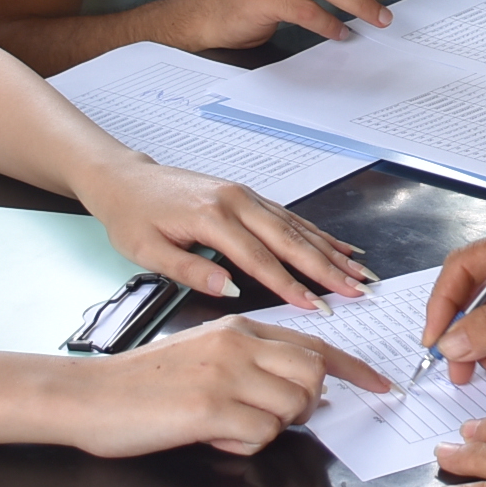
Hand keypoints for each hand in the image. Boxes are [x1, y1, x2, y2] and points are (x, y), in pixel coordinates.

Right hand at [74, 313, 387, 457]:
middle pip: (314, 373)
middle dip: (308, 405)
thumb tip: (299, 389)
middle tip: (275, 419)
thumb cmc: (141, 382)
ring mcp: (225, 374)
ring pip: (292, 406)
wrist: (88, 395)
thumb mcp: (202, 354)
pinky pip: (260, 434)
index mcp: (238, 327)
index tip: (378, 386)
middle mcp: (238, 344)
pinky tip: (210, 436)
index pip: (314, 343)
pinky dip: (243, 445)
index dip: (354, 368)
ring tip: (229, 427)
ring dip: (271, 427)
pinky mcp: (210, 408)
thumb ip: (250, 362)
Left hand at [78, 159, 375, 309]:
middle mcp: (235, 202)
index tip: (316, 307)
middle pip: (290, 239)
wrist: (125, 179)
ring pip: (297, 226)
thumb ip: (190, 270)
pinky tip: (337, 246)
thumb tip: (230, 289)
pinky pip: (289, 216)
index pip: (259, 259)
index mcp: (212, 217)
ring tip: (359, 272)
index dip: (290, 286)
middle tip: (357, 289)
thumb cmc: (132, 217)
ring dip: (331, 251)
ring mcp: (245, 196)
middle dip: (328, 268)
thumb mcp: (147, 251)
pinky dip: (317, 233)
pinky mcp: (247, 196)